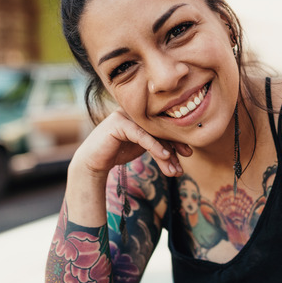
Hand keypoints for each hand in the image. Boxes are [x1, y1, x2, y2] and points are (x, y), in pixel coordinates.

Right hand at [74, 109, 191, 177]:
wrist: (93, 161)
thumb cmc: (118, 152)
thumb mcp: (142, 147)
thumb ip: (159, 144)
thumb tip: (185, 152)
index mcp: (142, 114)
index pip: (164, 125)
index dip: (177, 140)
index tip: (187, 154)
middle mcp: (135, 111)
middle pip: (160, 129)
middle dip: (174, 148)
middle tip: (182, 166)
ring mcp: (126, 115)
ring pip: (153, 134)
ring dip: (166, 154)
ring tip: (174, 170)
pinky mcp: (119, 123)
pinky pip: (142, 135)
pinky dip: (155, 147)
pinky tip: (165, 156)